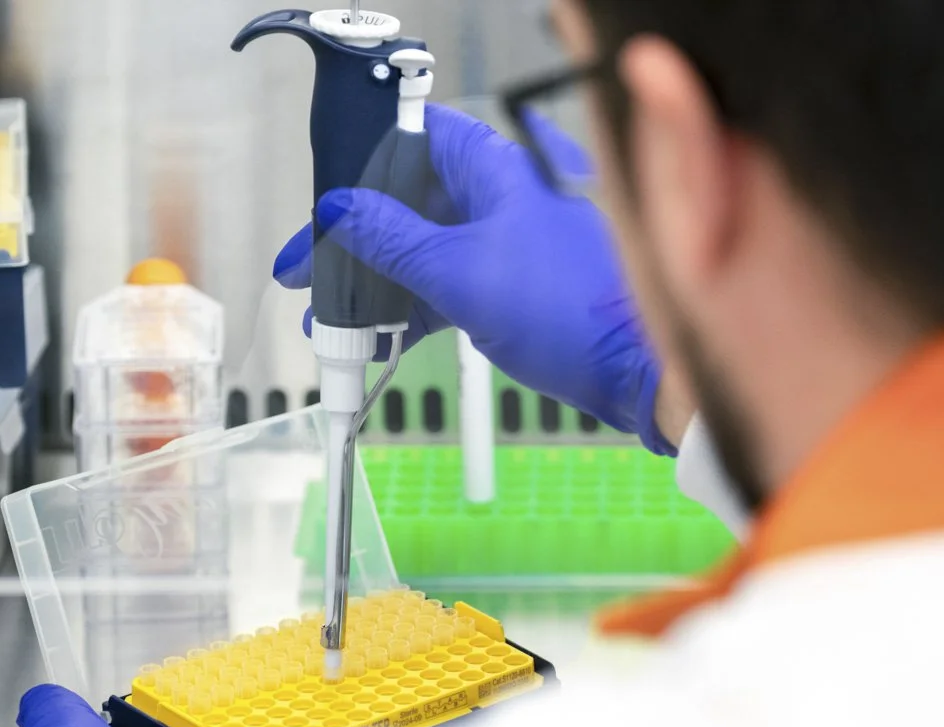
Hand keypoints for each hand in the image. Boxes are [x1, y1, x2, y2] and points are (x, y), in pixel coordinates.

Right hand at [273, 104, 675, 454]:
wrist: (635, 373)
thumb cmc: (570, 312)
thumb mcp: (459, 274)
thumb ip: (391, 240)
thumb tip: (340, 211)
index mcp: (495, 167)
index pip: (414, 137)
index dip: (362, 166)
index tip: (326, 204)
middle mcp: (500, 194)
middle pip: (410, 199)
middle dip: (355, 239)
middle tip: (308, 272)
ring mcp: (504, 241)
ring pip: (423, 246)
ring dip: (375, 282)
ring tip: (329, 318)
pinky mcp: (509, 285)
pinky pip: (445, 283)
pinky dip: (409, 308)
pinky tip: (373, 338)